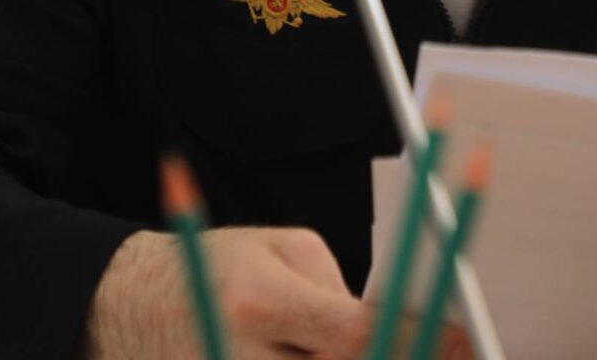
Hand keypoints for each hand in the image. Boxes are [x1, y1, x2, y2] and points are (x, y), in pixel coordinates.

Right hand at [79, 226, 469, 359]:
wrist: (130, 306)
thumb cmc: (221, 267)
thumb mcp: (282, 248)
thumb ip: (341, 293)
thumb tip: (406, 328)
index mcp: (260, 303)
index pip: (359, 337)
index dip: (423, 342)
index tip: (466, 344)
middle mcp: (243, 359)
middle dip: (396, 357)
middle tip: (452, 352)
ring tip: (387, 346)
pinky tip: (338, 358)